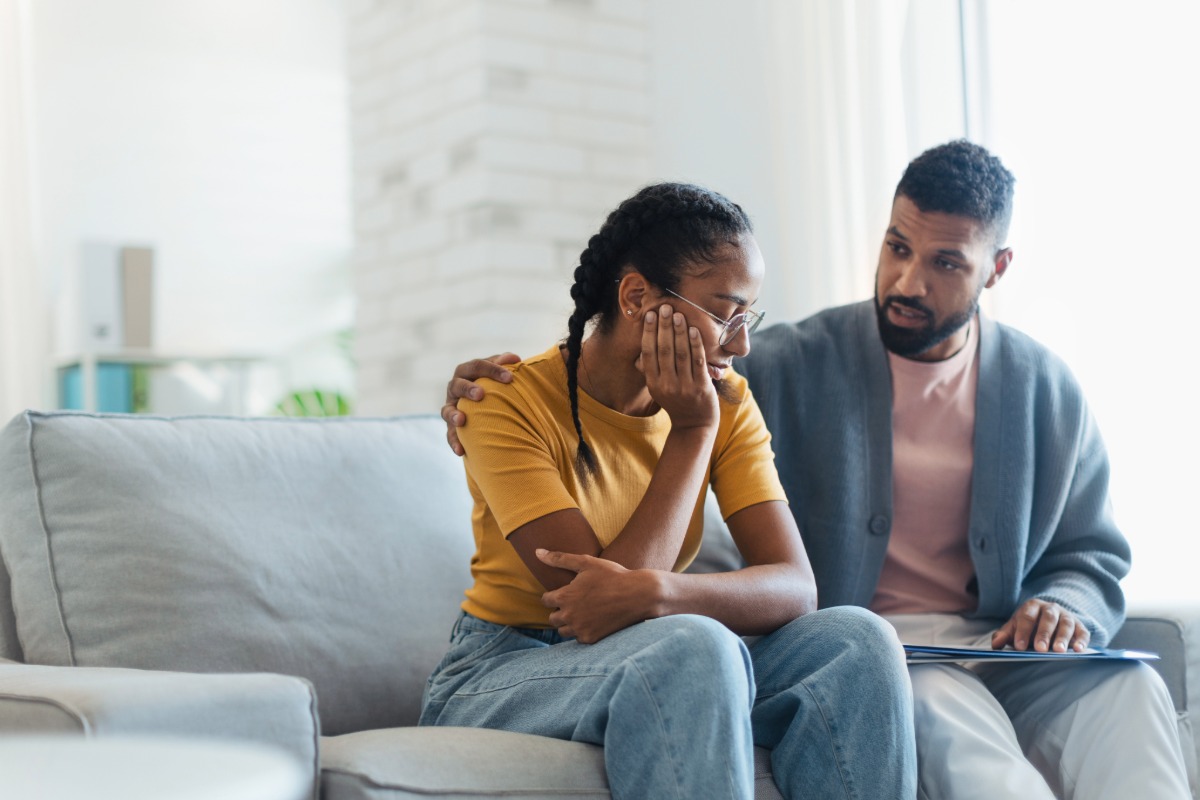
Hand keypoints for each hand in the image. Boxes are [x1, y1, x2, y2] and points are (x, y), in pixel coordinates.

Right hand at [441, 352, 520, 455]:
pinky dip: (453, 442)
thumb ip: (505, 365)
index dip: (493, 370)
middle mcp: (456, 387)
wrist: (485, 405)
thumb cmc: (495, 385)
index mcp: (468, 371)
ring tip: (462, 420)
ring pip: (446, 410)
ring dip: (453, 414)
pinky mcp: (451, 425)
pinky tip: (461, 451)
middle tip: (481, 394)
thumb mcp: (499, 373)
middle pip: (458, 384)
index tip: (510, 378)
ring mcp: (451, 406)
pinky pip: (449, 434)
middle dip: (468, 389)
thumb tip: (515, 359)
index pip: (477, 366)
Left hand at [537, 549, 658, 642]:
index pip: (545, 601)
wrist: (638, 595)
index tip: (564, 592)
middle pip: (552, 618)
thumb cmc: (612, 576)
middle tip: (575, 603)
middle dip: (560, 611)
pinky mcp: (591, 638)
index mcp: (565, 596)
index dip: (553, 596)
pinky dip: (582, 631)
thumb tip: (537, 552)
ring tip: (583, 613)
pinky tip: (593, 621)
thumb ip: (559, 558)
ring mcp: (580, 629)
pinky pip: (578, 638)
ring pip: (563, 631)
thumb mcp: (586, 562)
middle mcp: (569, 615)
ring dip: (569, 623)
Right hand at [638, 305, 717, 430]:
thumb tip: (639, 351)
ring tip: (679, 315)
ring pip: (681, 354)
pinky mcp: (702, 387)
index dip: (649, 333)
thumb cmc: (676, 402)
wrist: (694, 425)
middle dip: (664, 327)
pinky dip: (696, 345)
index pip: (649, 353)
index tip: (651, 315)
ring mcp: (685, 386)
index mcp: (654, 383)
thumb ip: (650, 371)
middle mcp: (667, 385)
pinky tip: (694, 330)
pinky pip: (698, 362)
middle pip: (664, 350)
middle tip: (666, 308)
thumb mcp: (658, 389)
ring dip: (680, 332)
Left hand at [992, 599, 1090, 652]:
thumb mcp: (1015, 628)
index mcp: (1032, 606)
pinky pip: (1082, 632)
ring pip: (1066, 624)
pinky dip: (1081, 640)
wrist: (1049, 619)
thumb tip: (995, 644)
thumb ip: (1004, 635)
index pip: (1027, 617)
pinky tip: (1078, 650)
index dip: (1022, 632)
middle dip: (1044, 634)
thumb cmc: (1029, 626)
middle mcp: (1051, 608)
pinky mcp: (1079, 626)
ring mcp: (1066, 616)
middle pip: (1048, 619)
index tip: (1019, 647)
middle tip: (1040, 649)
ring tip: (1059, 651)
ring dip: (1063, 637)